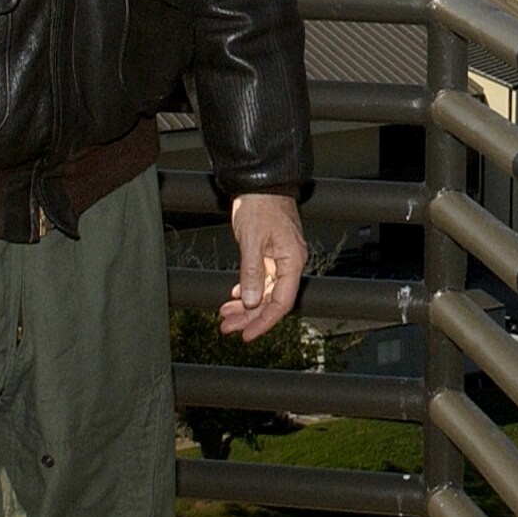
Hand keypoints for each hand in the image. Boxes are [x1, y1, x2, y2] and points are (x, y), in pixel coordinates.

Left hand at [220, 191, 305, 342]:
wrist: (260, 181)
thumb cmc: (260, 205)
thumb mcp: (251, 240)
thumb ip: (252, 272)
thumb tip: (252, 302)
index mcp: (292, 261)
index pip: (281, 302)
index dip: (263, 322)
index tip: (246, 334)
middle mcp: (290, 262)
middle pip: (272, 300)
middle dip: (249, 316)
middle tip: (227, 326)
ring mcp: (281, 258)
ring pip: (265, 291)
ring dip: (246, 305)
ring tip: (226, 313)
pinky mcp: (271, 252)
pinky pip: (262, 278)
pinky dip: (248, 289)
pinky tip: (237, 295)